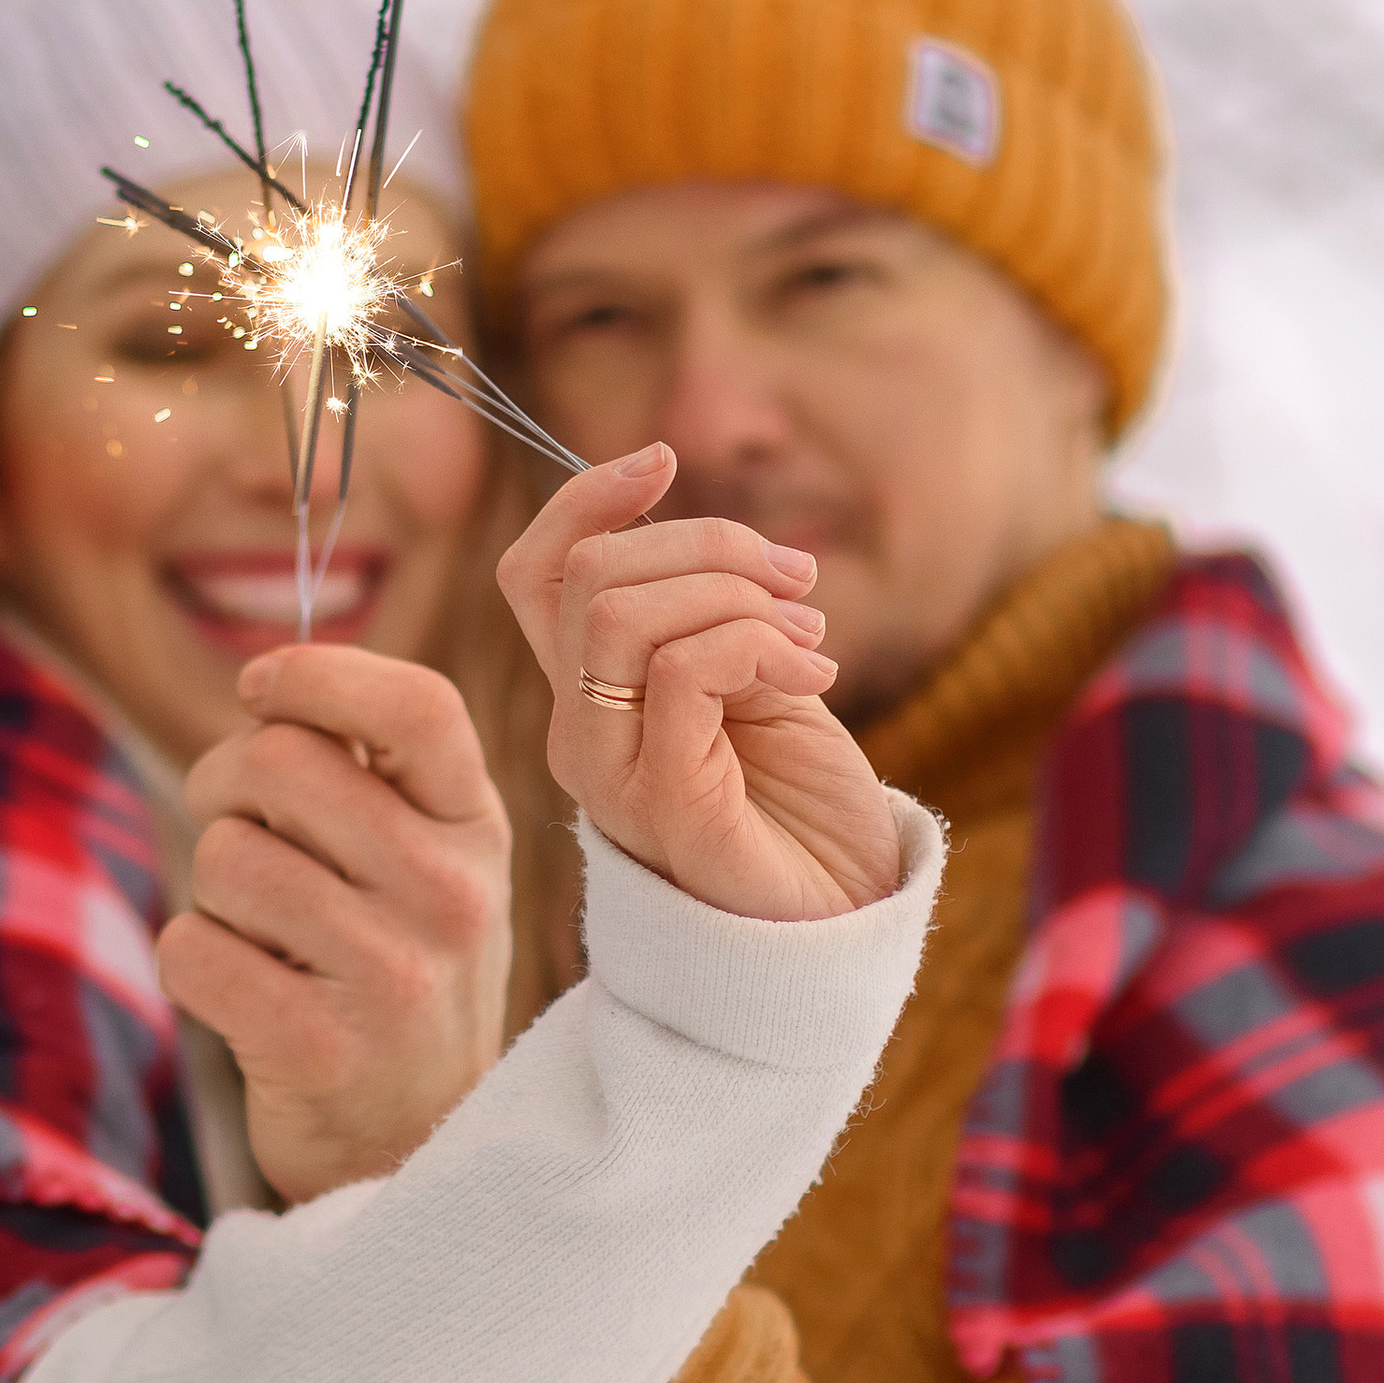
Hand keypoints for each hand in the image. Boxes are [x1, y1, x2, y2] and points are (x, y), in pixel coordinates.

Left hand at [157, 650, 513, 1205]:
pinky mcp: (318, 1049)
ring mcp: (391, 975)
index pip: (415, 706)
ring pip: (223, 857)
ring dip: (213, 895)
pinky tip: (247, 999)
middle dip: (224, 789)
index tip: (258, 687)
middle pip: (278, 762)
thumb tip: (265, 686)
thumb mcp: (426, 864)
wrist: (416, 1149)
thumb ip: (370, 773)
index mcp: (477, 828)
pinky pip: (191, 948)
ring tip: (268, 942)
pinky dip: (193, 966)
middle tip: (244, 843)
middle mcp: (450, 894)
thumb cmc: (393, 972)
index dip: (317, 673)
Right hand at [497, 445, 900, 922]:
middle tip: (797, 580)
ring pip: (622, 613)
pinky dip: (760, 646)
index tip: (662, 458)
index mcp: (592, 695)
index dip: (584, 498)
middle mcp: (582, 732)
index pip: (536, 574)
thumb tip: (697, 522)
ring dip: (736, 595)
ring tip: (811, 641)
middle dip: (704, 541)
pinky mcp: (664, 806)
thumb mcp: (754, 680)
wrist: (847, 924)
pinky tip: (818, 681)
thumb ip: (710, 615)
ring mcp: (613, 772)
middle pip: (589, 575)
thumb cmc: (802, 808)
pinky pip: (684, 672)